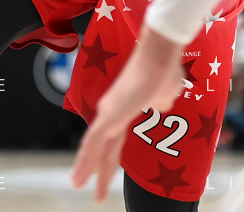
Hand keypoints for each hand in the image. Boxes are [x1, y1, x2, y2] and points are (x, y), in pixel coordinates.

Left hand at [70, 26, 183, 201]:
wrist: (160, 55)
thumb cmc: (165, 71)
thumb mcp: (166, 97)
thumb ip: (160, 105)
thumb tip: (160, 107)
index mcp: (124, 110)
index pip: (114, 140)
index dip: (110, 158)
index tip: (106, 174)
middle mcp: (112, 111)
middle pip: (102, 148)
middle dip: (97, 170)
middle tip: (86, 188)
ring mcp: (108, 113)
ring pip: (93, 147)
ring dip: (86, 168)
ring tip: (78, 185)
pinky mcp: (108, 114)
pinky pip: (93, 142)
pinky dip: (85, 160)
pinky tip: (80, 175)